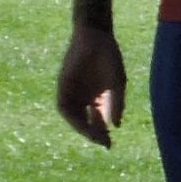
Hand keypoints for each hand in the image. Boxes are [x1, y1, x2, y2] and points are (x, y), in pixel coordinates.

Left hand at [55, 27, 124, 145]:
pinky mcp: (63, 85)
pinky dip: (71, 116)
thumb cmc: (109, 58)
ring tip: (94, 134)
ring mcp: (72, 92)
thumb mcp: (117, 84)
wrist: (95, 38)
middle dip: (93, 133)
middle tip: (103, 142)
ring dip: (82, 127)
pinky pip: (63, 106)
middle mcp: (82, 97)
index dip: (102, 133)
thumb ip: (116, 104)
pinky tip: (81, 121)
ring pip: (73, 116)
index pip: (97, 120)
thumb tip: (116, 125)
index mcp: (96, 97)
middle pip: (84, 121)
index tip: (109, 144)